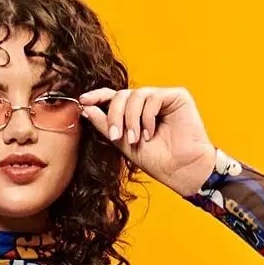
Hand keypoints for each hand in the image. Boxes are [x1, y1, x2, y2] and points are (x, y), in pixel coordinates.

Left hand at [78, 84, 216, 195]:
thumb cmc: (156, 160)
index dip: (98, 96)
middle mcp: (147, 102)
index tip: (83, 101)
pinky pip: (153, 97)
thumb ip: (105, 125)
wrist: (180, 169)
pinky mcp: (176, 96)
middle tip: (115, 136)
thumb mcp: (123, 143)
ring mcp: (161, 97)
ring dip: (131, 120)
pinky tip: (151, 133)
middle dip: (115, 115)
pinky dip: (148, 117)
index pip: (114, 98)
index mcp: (134, 112)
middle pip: (122, 95)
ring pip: (135, 96)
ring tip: (136, 140)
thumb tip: (86, 107)